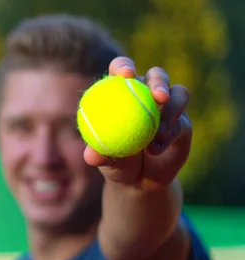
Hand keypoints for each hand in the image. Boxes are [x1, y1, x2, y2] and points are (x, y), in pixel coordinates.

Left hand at [83, 57, 191, 190]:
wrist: (140, 180)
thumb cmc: (116, 163)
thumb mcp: (106, 161)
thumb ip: (99, 155)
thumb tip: (90, 155)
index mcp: (123, 92)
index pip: (122, 70)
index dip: (124, 66)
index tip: (125, 74)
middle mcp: (147, 94)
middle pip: (157, 75)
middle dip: (159, 81)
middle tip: (157, 96)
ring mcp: (168, 107)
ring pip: (178, 94)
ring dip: (170, 112)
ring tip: (158, 134)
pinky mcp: (184, 123)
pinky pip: (181, 123)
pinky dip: (169, 136)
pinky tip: (156, 148)